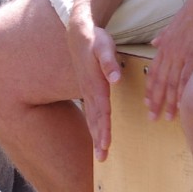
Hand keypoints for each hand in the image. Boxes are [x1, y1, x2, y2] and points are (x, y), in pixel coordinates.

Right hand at [67, 15, 122, 160]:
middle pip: (95, 119)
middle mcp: (89, 91)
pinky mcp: (88, 90)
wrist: (77, 32)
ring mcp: (87, 91)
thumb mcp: (103, 46)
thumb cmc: (93, 39)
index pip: (101, 110)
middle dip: (98, 139)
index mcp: (95, 84)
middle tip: (102, 158)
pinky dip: (94, 125)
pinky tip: (97, 134)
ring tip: (100, 154)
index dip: (103, 128)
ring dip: (96, 135)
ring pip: (92, 117)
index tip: (105, 144)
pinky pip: (91, 112)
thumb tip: (115, 78)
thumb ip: (109, 62)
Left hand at [145, 0, 192, 122]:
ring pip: (173, 82)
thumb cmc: (191, 15)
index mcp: (164, 47)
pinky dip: (185, 91)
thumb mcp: (171, 25)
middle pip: (160, 81)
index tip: (147, 104)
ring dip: (170, 101)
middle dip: (155, 101)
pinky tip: (183, 104)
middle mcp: (170, 52)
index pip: (154, 73)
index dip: (150, 90)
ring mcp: (183, 54)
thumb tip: (154, 42)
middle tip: (152, 117)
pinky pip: (189, 77)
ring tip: (168, 117)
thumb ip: (163, 37)